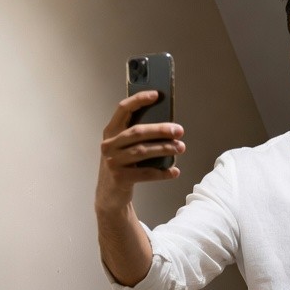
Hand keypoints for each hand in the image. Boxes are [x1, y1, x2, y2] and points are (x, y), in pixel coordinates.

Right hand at [96, 91, 185, 211]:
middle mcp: (109, 144)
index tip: (156, 95)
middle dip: (160, 130)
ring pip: (142, 151)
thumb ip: (138, 136)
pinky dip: (162, 173)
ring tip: (180, 148)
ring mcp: (113, 161)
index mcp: (110, 132)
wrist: (109, 195)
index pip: (123, 109)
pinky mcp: (120, 178)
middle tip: (179, 130)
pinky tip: (174, 171)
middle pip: (137, 132)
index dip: (139, 100)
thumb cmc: (123, 166)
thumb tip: (167, 127)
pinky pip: (146, 173)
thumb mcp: (125, 148)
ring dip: (164, 149)